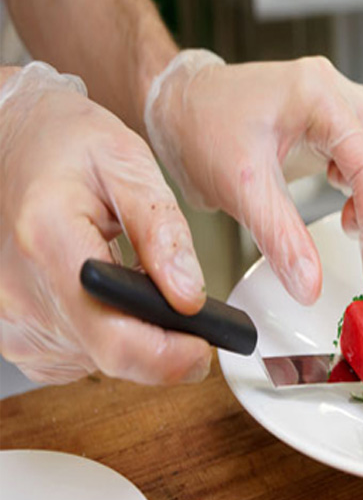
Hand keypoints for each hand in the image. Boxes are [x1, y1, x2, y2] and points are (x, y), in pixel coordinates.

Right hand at [0, 62, 210, 383]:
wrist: (7, 140)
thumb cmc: (63, 143)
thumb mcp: (127, 162)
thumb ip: (163, 230)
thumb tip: (190, 296)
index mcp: (49, 241)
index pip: (115, 338)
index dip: (171, 357)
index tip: (206, 343)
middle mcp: (19, 291)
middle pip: (112, 354)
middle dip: (163, 337)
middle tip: (181, 296)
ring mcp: (9, 317)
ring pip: (97, 360)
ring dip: (134, 332)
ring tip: (133, 277)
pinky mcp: (11, 331)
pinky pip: (76, 355)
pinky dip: (103, 332)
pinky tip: (104, 293)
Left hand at [144, 51, 362, 303]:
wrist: (176, 107)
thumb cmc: (200, 128)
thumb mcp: (240, 187)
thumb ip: (281, 237)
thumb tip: (310, 285)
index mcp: (316, 94)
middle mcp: (333, 90)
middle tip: (356, 234)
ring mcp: (333, 102)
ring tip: (349, 213)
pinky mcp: (329, 120)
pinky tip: (341, 193)